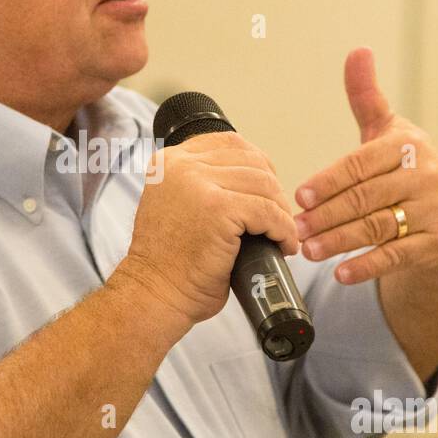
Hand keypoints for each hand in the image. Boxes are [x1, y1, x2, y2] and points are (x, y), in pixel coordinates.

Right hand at [117, 132, 298, 325]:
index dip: (257, 166)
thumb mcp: (175, 205)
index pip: (229, 143)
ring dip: (281, 213)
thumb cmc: (169, 262)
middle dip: (273, 192)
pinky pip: (268, 212)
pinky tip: (284, 246)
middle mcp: (182, 166)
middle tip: (278, 220)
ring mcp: (199, 184)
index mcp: (170, 162)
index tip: (266, 192)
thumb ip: (201, 184)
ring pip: (265, 186)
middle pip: (252, 162)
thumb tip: (253, 178)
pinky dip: (283, 230)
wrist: (153, 294)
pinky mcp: (218, 209)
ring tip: (282, 236)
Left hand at [293, 48, 437, 284]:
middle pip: (366, 198)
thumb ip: (366, 97)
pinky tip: (342, 272)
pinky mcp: (437, 242)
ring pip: (378, 227)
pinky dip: (368, 265)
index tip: (300, 196)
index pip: (360, 165)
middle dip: (327, 215)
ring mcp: (434, 211)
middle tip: (295, 227)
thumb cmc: (409, 167)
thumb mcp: (389, 131)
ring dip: (340, 242)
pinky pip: (397, 255)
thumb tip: (358, 51)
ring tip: (309, 250)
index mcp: (407, 146)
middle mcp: (425, 177)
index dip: (328, 182)